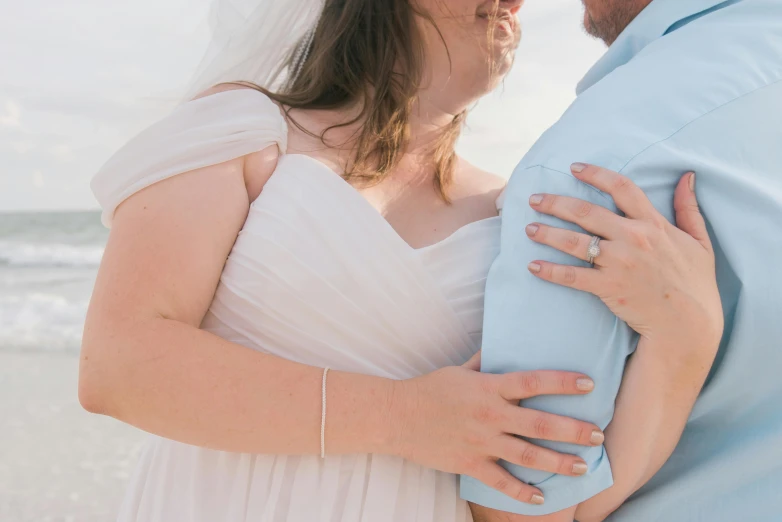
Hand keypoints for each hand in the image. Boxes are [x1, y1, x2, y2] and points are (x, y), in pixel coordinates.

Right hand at [387, 352, 603, 504]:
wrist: (397, 416)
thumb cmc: (429, 389)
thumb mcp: (459, 370)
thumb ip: (485, 362)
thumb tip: (503, 346)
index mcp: (489, 388)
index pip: (533, 382)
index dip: (562, 383)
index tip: (589, 384)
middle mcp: (490, 415)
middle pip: (539, 423)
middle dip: (573, 430)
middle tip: (598, 434)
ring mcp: (481, 442)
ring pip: (527, 455)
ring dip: (558, 462)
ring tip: (584, 465)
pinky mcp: (470, 464)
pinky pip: (501, 481)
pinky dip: (522, 492)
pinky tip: (541, 498)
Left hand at [525, 164, 722, 350]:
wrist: (688, 325)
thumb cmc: (695, 283)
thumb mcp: (700, 241)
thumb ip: (689, 208)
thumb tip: (687, 176)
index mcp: (653, 224)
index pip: (621, 188)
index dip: (596, 174)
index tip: (574, 168)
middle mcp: (633, 238)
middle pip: (586, 212)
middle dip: (556, 203)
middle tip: (534, 199)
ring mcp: (619, 263)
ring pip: (574, 241)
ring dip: (547, 233)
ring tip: (529, 228)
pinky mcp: (608, 287)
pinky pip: (572, 276)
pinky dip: (550, 271)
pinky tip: (533, 266)